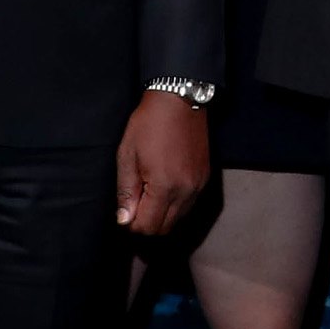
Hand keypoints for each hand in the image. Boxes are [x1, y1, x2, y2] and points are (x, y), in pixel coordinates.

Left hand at [114, 93, 209, 234]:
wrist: (179, 100)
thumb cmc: (148, 125)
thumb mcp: (127, 156)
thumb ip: (126, 191)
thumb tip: (124, 220)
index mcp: (164, 186)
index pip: (147, 226)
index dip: (131, 223)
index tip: (125, 208)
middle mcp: (186, 191)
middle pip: (164, 228)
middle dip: (147, 223)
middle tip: (135, 204)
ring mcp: (199, 185)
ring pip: (178, 219)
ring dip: (162, 215)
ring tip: (149, 194)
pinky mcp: (205, 177)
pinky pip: (189, 205)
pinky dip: (175, 205)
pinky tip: (165, 187)